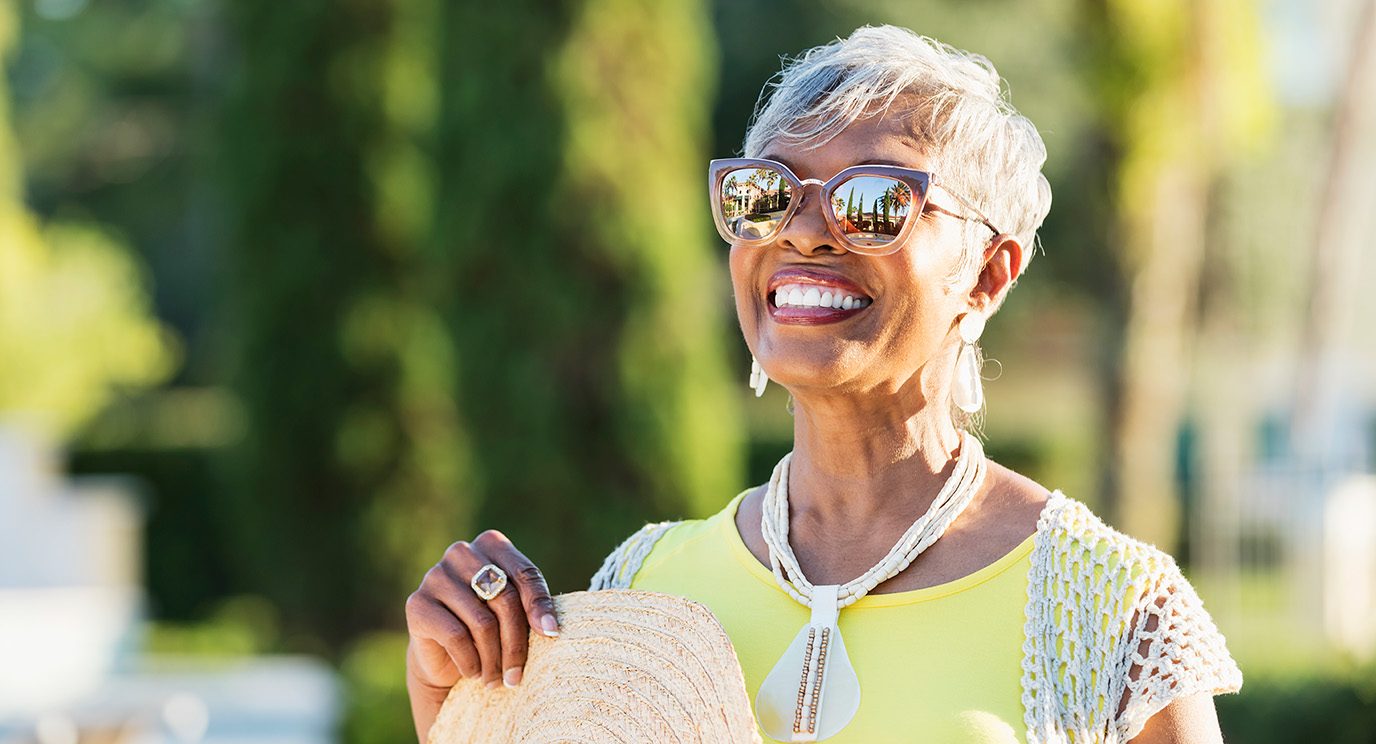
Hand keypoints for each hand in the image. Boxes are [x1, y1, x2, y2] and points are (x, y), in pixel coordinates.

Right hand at [404, 530, 558, 739]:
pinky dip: (471, 662)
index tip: (552, 635)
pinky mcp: (417, 603)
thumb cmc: (487, 626)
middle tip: (517, 675)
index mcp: (491, 544)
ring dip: (494, 660)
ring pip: (482, 622)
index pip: (525, 574)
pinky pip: (456, 636)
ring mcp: (436, 575)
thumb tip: (550, 629)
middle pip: (505, 598)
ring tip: (497, 680)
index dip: (540, 606)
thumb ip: (533, 609)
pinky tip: (474, 673)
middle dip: (516, 643)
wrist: (441, 654)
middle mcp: (461, 552)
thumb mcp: (516, 613)